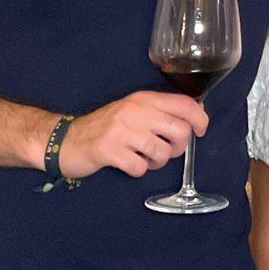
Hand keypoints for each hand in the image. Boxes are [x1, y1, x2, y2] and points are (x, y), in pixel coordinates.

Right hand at [57, 90, 207, 177]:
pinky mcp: (109, 151)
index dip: (200, 119)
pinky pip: (140, 168)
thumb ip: (162, 111)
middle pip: (180, 132)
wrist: (67, 139)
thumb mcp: (134, 111)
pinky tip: (127, 163)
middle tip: (164, 150)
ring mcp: (121, 131)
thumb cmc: (107, 127)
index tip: (200, 130)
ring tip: (143, 157)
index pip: (184, 104)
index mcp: (143, 99)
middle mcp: (134, 111)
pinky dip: (138, 170)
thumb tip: (197, 113)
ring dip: (157, 162)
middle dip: (178, 147)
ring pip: (163, 153)